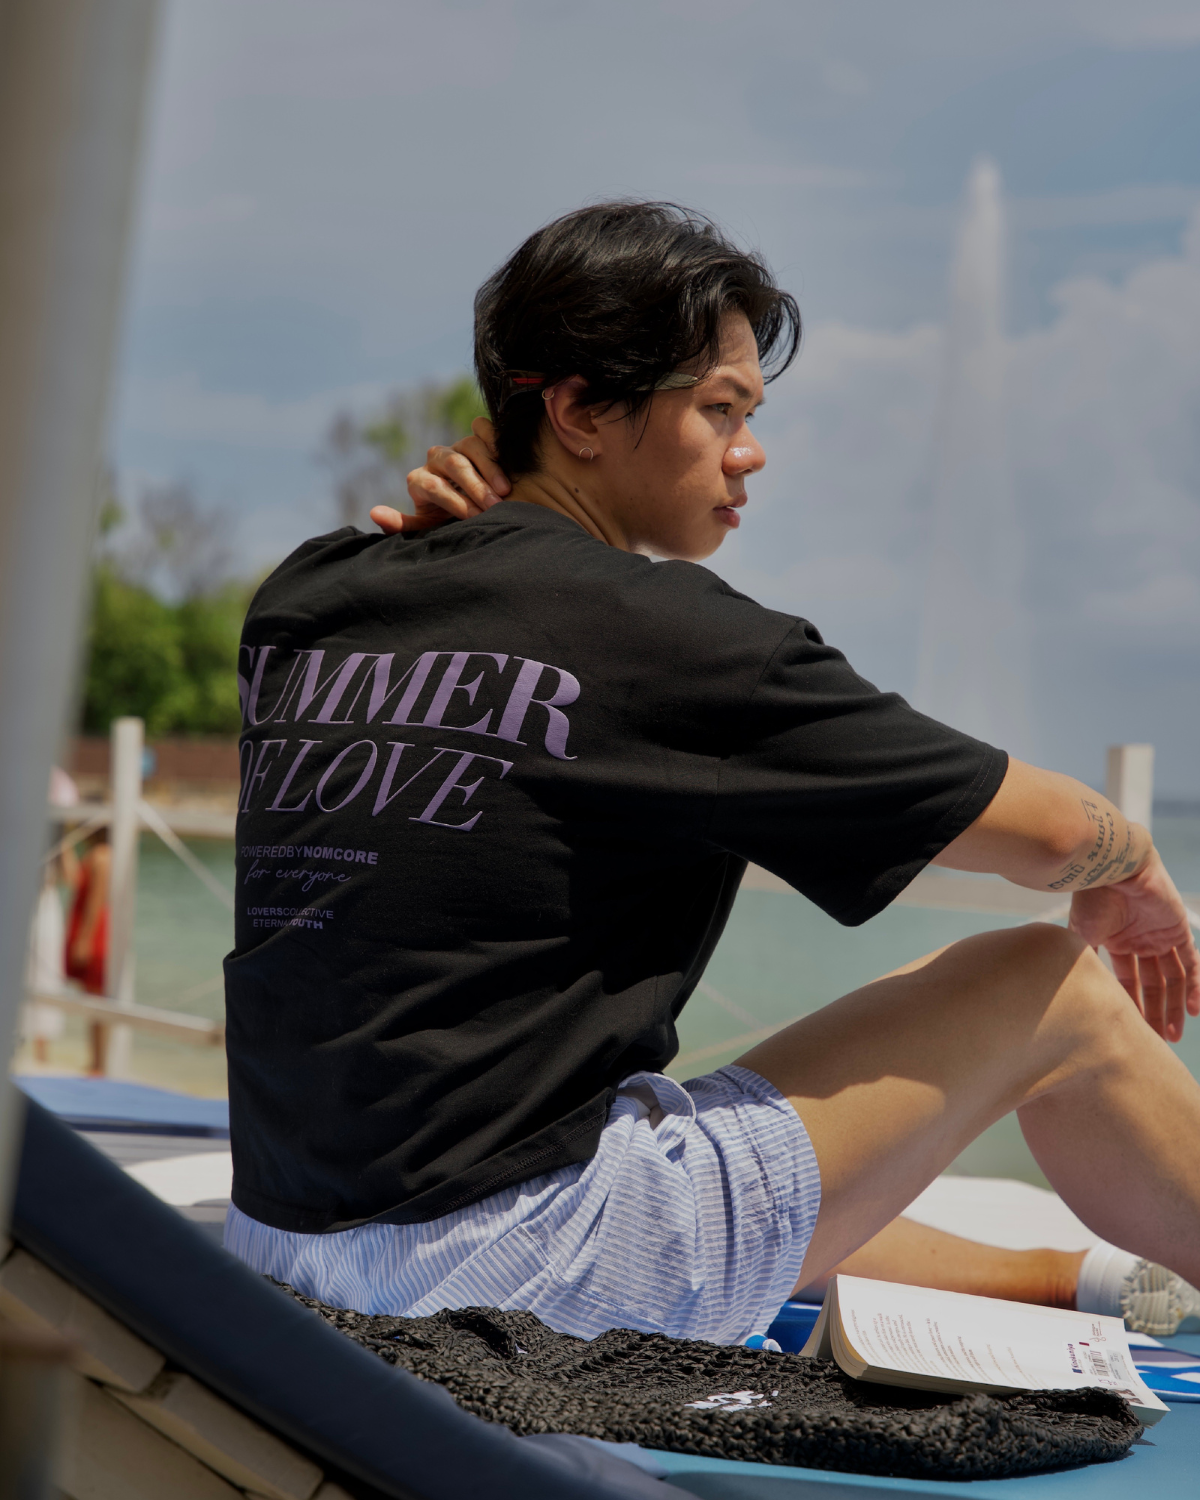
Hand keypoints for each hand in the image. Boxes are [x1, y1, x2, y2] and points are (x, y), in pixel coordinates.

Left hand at [370, 418, 509, 534]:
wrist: (482, 513)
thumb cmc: (452, 524)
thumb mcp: (429, 530)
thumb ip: (403, 525)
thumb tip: (375, 512)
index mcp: (421, 481)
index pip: (434, 486)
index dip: (456, 501)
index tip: (477, 517)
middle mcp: (437, 460)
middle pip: (453, 464)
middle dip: (475, 486)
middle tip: (495, 505)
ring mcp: (458, 446)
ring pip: (469, 445)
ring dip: (489, 467)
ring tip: (505, 490)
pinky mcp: (479, 436)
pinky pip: (483, 428)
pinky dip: (494, 440)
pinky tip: (507, 460)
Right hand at [1069, 847, 1199, 1040]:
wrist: (1112, 868)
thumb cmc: (1091, 899)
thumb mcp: (1081, 937)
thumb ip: (1083, 964)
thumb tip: (1073, 995)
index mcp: (1115, 942)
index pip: (1126, 982)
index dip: (1131, 1007)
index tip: (1134, 1033)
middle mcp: (1139, 940)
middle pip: (1152, 984)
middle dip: (1156, 1012)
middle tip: (1159, 1041)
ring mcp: (1160, 935)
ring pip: (1173, 978)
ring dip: (1176, 1006)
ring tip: (1174, 1034)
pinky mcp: (1179, 930)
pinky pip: (1192, 962)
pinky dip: (1195, 986)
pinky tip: (1194, 1009)